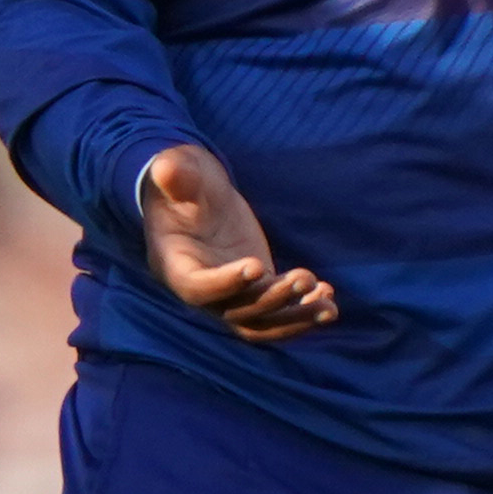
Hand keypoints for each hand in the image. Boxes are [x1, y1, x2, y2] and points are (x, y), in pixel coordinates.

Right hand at [139, 142, 337, 343]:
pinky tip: (327, 297)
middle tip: (304, 276)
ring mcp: (229, 296)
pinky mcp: (253, 292)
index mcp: (174, 265)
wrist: (196, 194)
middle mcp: (200, 290)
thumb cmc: (184, 179)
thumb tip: (164, 169)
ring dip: (295, 319)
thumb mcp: (179, 172)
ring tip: (328, 306)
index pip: (197, 287)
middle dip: (273, 299)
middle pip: (236, 312)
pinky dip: (302, 312)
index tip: (257, 266)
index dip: (225, 283)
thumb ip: (175, 175)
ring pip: (261, 324)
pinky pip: (276, 315)